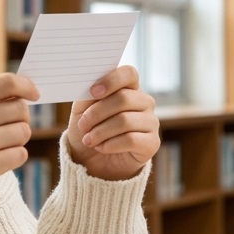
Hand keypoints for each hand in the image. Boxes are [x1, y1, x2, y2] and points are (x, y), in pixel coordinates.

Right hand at [0, 73, 39, 209]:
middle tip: (6, 127)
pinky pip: (21, 154)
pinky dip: (14, 157)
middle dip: (19, 117)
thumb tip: (22, 92)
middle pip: (20, 108)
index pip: (6, 83)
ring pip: (24, 131)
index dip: (26, 86)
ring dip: (17, 139)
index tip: (33, 94)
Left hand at [66, 65, 159, 180]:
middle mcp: (144, 102)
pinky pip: (131, 139)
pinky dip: (110, 144)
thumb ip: (86, 96)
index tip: (93, 92)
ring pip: (125, 121)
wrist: (91, 160)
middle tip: (82, 125)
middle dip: (97, 113)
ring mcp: (151, 122)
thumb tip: (89, 87)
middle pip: (124, 99)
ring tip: (88, 140)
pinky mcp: (152, 143)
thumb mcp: (81, 110)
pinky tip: (101, 147)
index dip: (111, 80)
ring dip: (100, 131)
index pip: (129, 73)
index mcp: (128, 87)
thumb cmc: (88, 129)